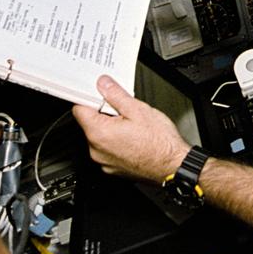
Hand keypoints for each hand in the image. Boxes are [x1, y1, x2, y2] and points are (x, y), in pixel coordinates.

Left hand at [72, 75, 191, 182]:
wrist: (173, 166)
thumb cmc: (159, 143)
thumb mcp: (138, 109)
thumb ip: (116, 95)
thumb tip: (103, 84)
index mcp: (99, 133)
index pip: (79, 109)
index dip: (89, 98)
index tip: (99, 93)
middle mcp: (97, 150)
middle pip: (90, 123)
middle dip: (104, 113)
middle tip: (124, 110)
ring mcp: (104, 161)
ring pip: (100, 137)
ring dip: (111, 128)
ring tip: (132, 126)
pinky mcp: (113, 168)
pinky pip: (108, 150)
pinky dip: (116, 142)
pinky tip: (133, 138)